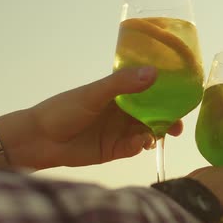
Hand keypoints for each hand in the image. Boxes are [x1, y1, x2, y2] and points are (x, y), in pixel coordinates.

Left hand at [8, 66, 182, 169]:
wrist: (39, 140)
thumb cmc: (64, 110)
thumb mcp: (95, 93)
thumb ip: (123, 83)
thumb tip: (154, 72)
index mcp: (120, 93)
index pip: (150, 91)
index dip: (167, 95)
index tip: (183, 98)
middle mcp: (124, 112)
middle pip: (154, 114)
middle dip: (168, 120)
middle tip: (178, 127)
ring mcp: (121, 131)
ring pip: (148, 132)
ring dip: (156, 134)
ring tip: (158, 136)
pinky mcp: (116, 150)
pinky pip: (135, 148)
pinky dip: (140, 146)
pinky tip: (140, 145)